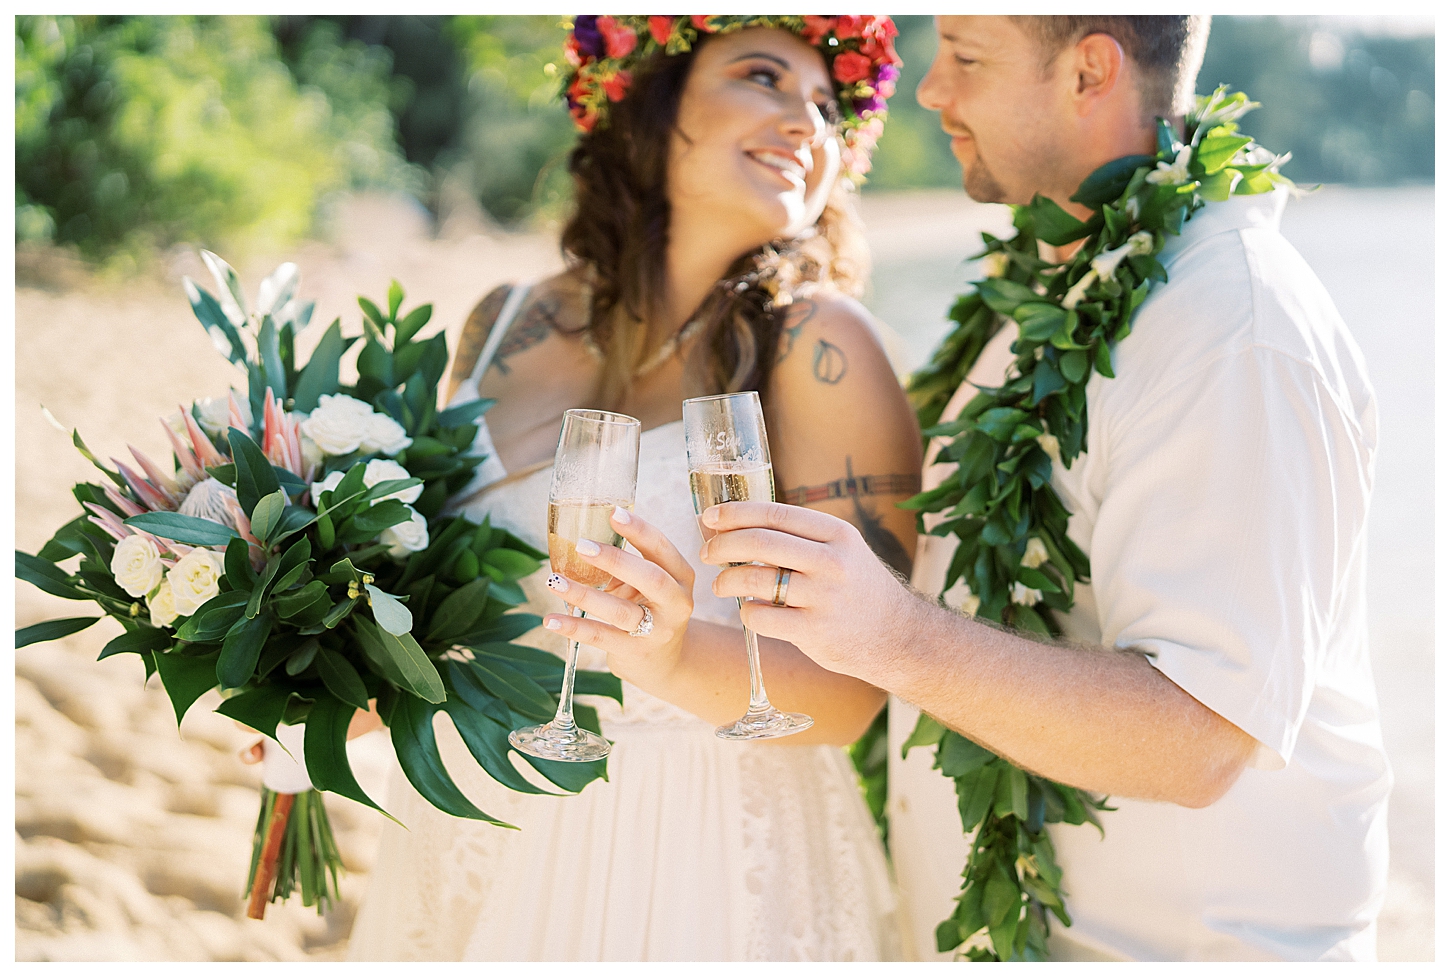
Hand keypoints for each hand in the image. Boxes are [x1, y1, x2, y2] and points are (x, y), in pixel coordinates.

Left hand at [542, 506, 694, 691]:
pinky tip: (551, 619)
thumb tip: (584, 532)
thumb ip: (629, 562)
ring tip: (554, 581)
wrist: (665, 662)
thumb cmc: (650, 610)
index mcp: (680, 576)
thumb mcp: (650, 585)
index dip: (639, 530)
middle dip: (615, 560)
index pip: (662, 549)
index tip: (613, 513)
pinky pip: (601, 637)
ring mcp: (658, 630)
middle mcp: (676, 603)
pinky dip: (574, 627)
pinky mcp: (636, 652)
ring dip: (584, 594)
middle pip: (650, 578)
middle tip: (581, 545)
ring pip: (620, 611)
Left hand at [700, 501, 913, 681]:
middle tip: (706, 552)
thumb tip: (734, 524)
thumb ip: (797, 537)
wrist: (897, 635)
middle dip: (722, 545)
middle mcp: (832, 562)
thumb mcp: (841, 550)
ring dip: (726, 580)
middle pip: (760, 543)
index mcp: (837, 533)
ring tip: (720, 585)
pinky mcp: (815, 632)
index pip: (774, 513)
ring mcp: (824, 598)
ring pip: (755, 580)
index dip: (735, 513)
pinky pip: (762, 617)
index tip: (709, 517)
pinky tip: (748, 611)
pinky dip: (746, 612)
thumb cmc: (856, 587)